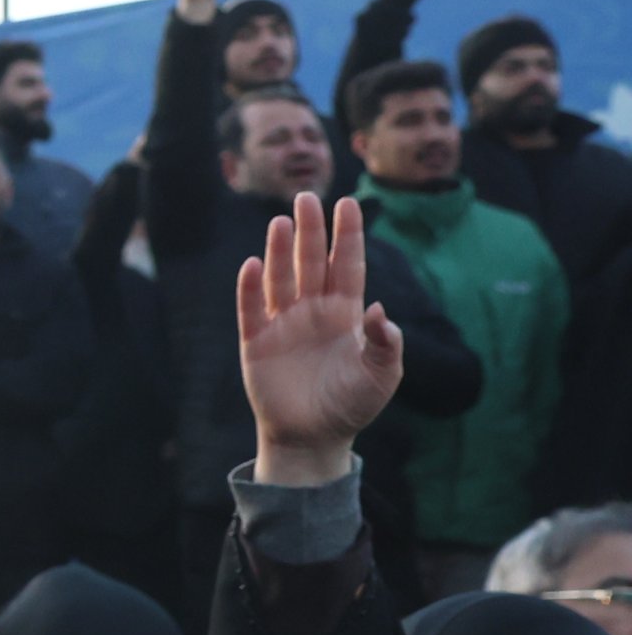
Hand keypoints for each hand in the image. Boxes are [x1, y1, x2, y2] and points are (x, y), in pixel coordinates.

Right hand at [241, 191, 402, 485]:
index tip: (349, 204)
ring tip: (282, 222)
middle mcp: (313, 311)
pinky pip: (251, 309)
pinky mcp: (256, 342)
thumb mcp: (382, 375)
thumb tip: (379, 309)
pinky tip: (253, 265)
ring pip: (281, 278)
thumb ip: (385, 343)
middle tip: (307, 196)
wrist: (313, 438)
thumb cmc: (352, 405)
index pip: (347, 265)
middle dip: (310, 230)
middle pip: (311, 262)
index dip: (347, 236)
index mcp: (346, 314)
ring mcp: (283, 324)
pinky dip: (250, 287)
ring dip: (280, 251)